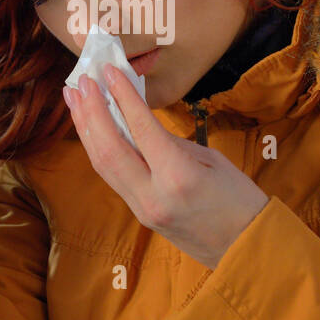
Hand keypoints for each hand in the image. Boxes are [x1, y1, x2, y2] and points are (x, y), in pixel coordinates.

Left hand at [63, 64, 269, 269]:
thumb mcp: (211, 160)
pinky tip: (92, 128)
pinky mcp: (139, 214)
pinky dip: (98, 148)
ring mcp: (142, 209)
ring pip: (102, 164)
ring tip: (74, 99)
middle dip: (91, 111)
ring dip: (86, 128)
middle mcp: (153, 195)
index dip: (122, 95)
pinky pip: (112, 177)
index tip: (109, 70)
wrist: (245, 249)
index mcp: (178, 176)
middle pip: (109, 148)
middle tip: (82, 80)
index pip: (140, 128)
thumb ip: (171, 142)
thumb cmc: (239, 199)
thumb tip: (138, 122)